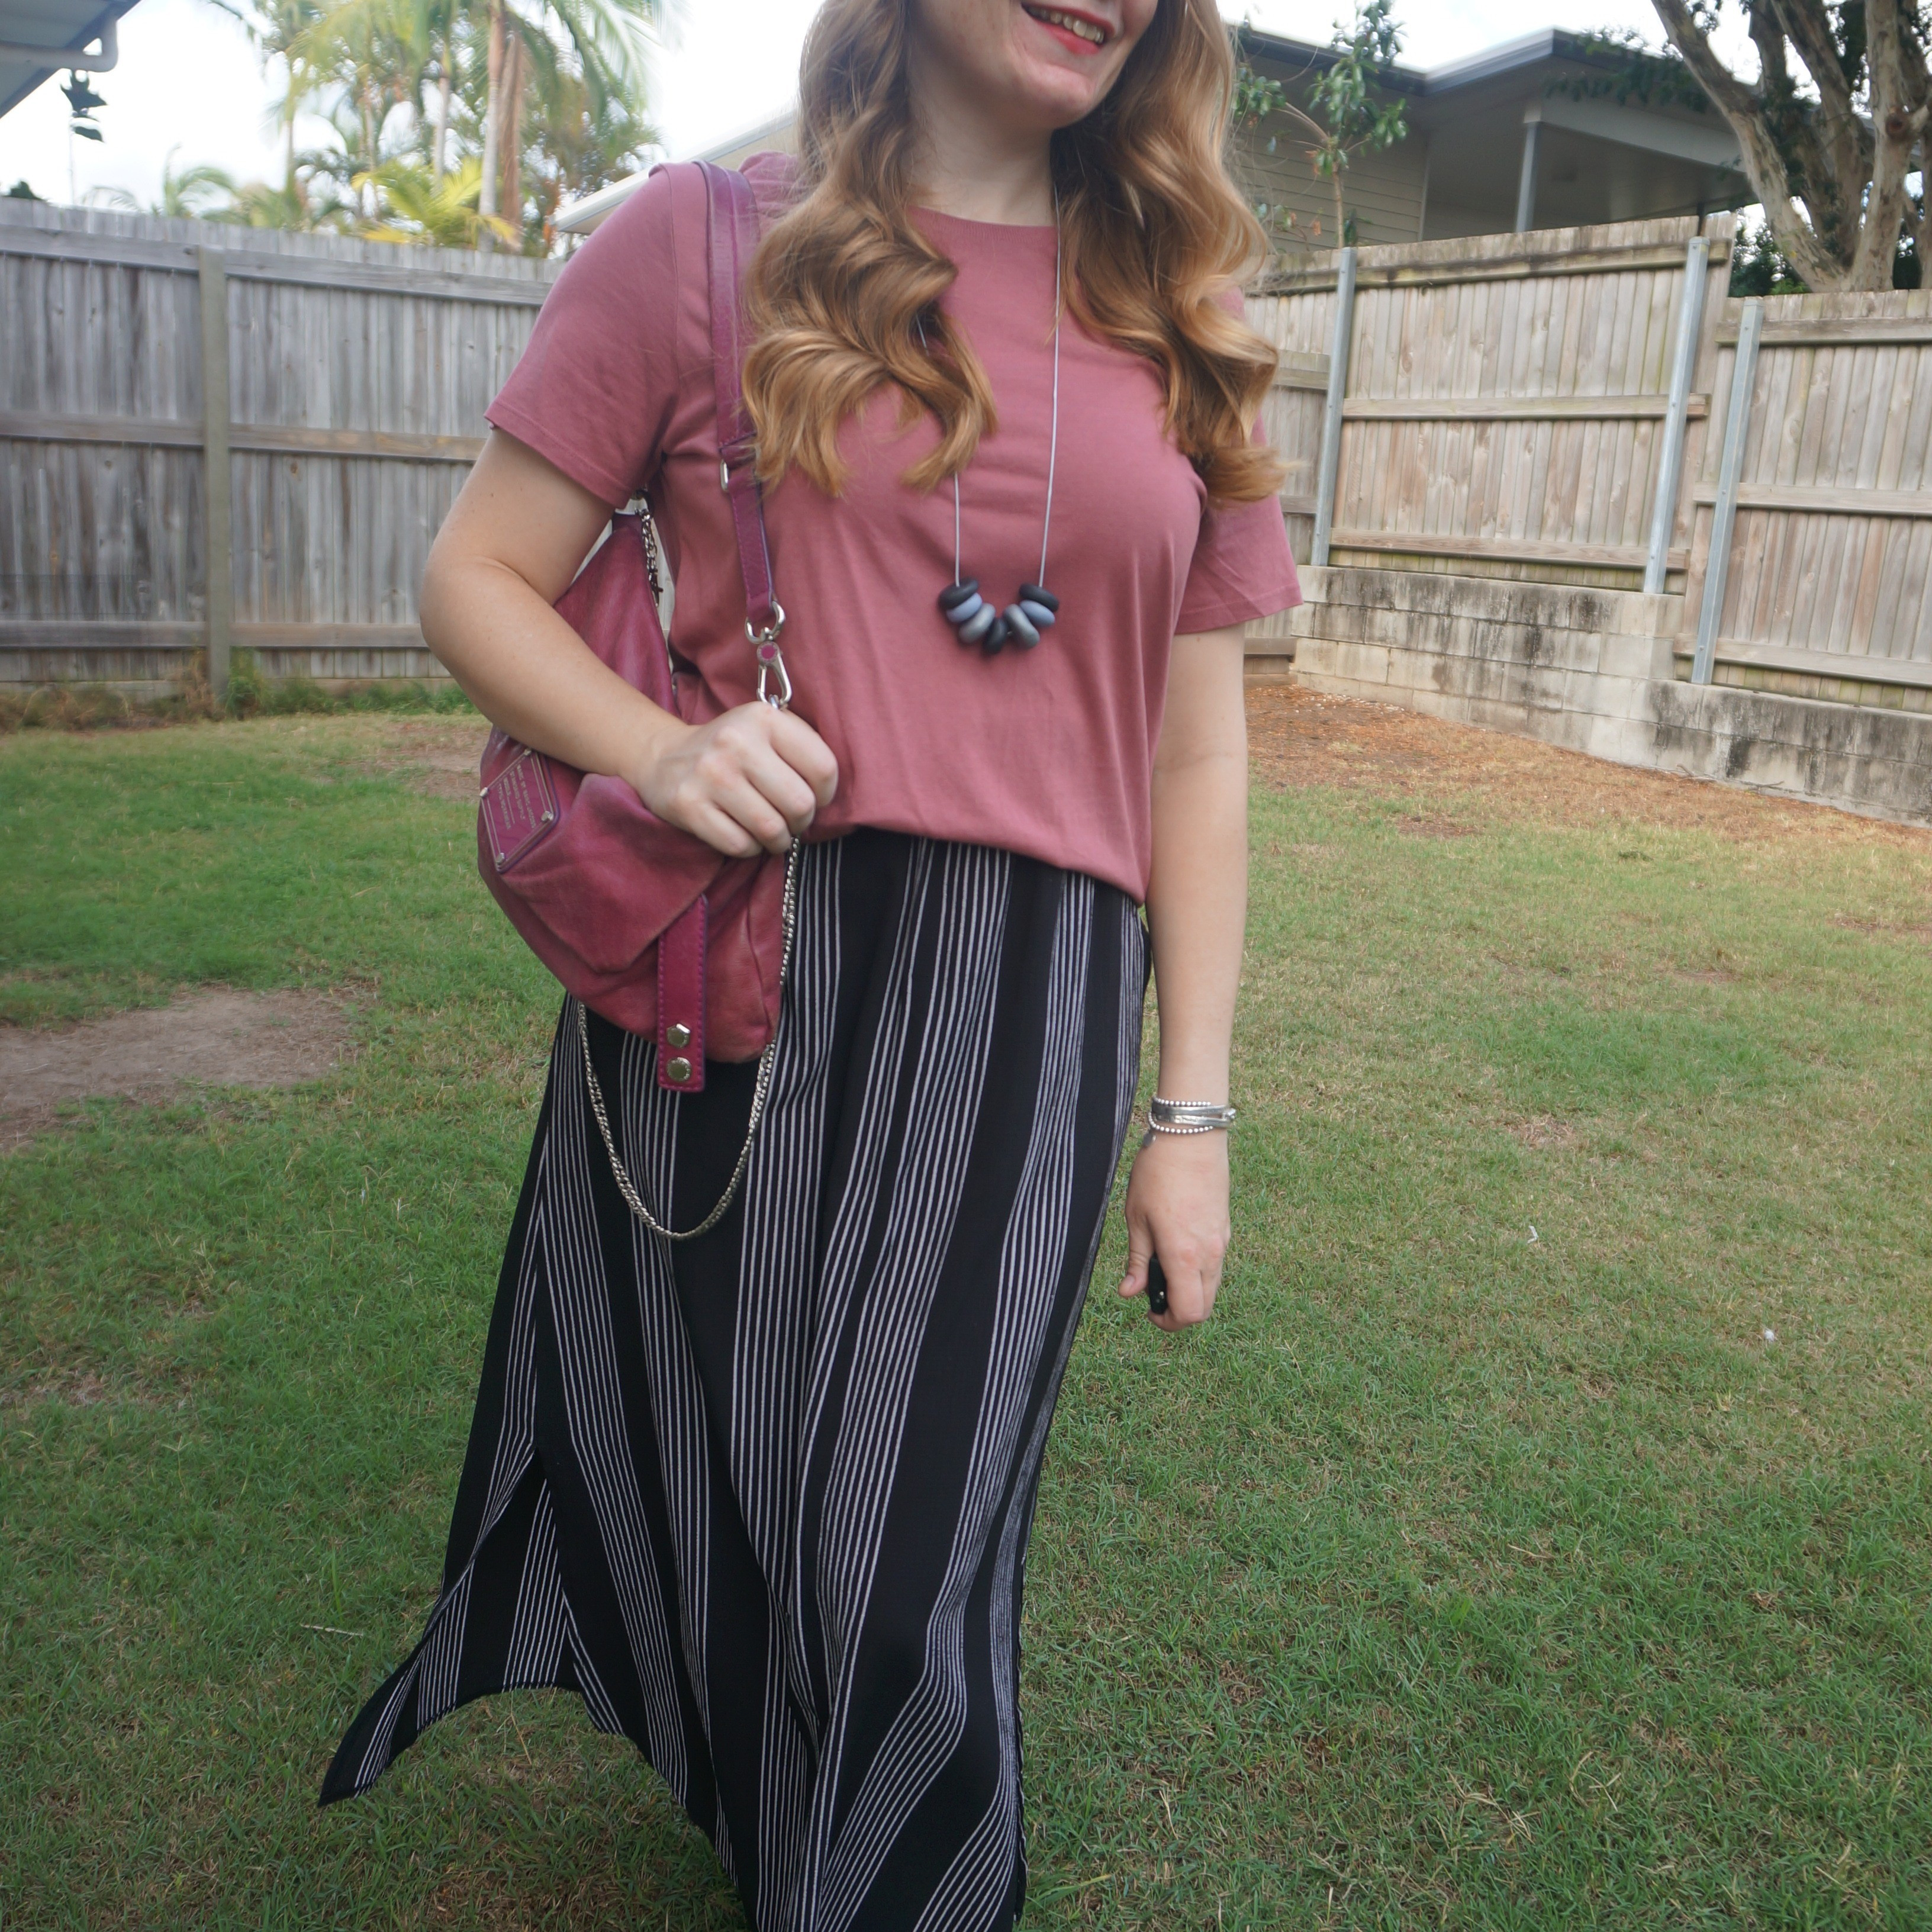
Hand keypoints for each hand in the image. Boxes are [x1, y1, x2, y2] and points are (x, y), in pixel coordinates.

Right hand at [631, 703, 838, 858]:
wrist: (664, 758)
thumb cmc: (732, 750)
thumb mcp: (766, 730)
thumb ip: (801, 748)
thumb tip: (829, 795)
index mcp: (764, 718)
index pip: (824, 767)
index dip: (826, 793)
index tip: (813, 797)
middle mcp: (736, 742)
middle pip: (800, 804)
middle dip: (801, 821)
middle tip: (790, 819)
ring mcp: (710, 774)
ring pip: (771, 829)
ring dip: (777, 840)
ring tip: (771, 832)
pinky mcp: (689, 805)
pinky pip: (740, 845)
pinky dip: (749, 848)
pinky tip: (743, 834)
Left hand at [1118, 1129, 1229, 1331]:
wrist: (1191, 1138)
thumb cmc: (1157, 1174)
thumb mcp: (1136, 1219)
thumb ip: (1136, 1260)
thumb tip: (1130, 1293)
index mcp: (1184, 1256)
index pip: (1188, 1313)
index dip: (1167, 1322)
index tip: (1149, 1309)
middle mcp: (1210, 1255)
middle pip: (1204, 1306)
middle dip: (1179, 1310)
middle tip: (1154, 1292)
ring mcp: (1222, 1242)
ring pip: (1212, 1287)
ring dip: (1190, 1290)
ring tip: (1162, 1266)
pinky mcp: (1226, 1229)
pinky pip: (1215, 1265)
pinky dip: (1198, 1271)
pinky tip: (1176, 1249)